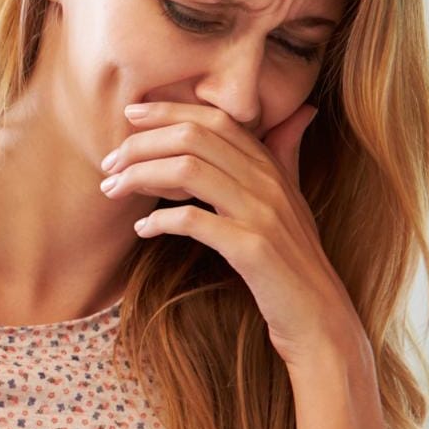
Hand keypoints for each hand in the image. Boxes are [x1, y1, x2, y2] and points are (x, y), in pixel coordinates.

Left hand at [99, 101, 362, 367]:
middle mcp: (268, 183)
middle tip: (108, 164)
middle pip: (194, 137)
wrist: (319, 316)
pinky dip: (160, 220)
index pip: (214, 120)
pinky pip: (195, 221)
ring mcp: (261, 214)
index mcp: (271, 167)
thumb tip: (301, 111)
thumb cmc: (294, 260)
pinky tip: (141, 229)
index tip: (129, 114)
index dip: (168, 111)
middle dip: (142, 144)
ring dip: (140, 176)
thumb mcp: (293, 201)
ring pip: (189, 170)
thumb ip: (286, 155)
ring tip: (113, 190)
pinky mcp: (252, 249)